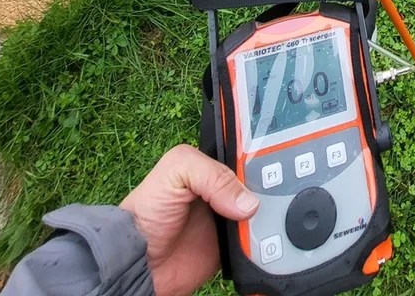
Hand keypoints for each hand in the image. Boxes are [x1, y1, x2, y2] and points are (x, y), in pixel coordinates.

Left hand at [121, 144, 259, 295]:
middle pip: (261, 178)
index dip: (260, 153)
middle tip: (269, 190)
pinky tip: (264, 234)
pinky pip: (258, 236)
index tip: (275, 157)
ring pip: (264, 207)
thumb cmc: (147, 211)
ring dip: (269, 211)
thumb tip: (247, 200)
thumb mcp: (174, 171)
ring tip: (265, 215)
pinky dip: (264, 236)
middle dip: (269, 183)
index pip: (245, 151)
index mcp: (212, 164)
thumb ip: (211, 174)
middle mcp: (225, 188)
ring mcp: (232, 215)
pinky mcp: (235, 242)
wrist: (139, 263)